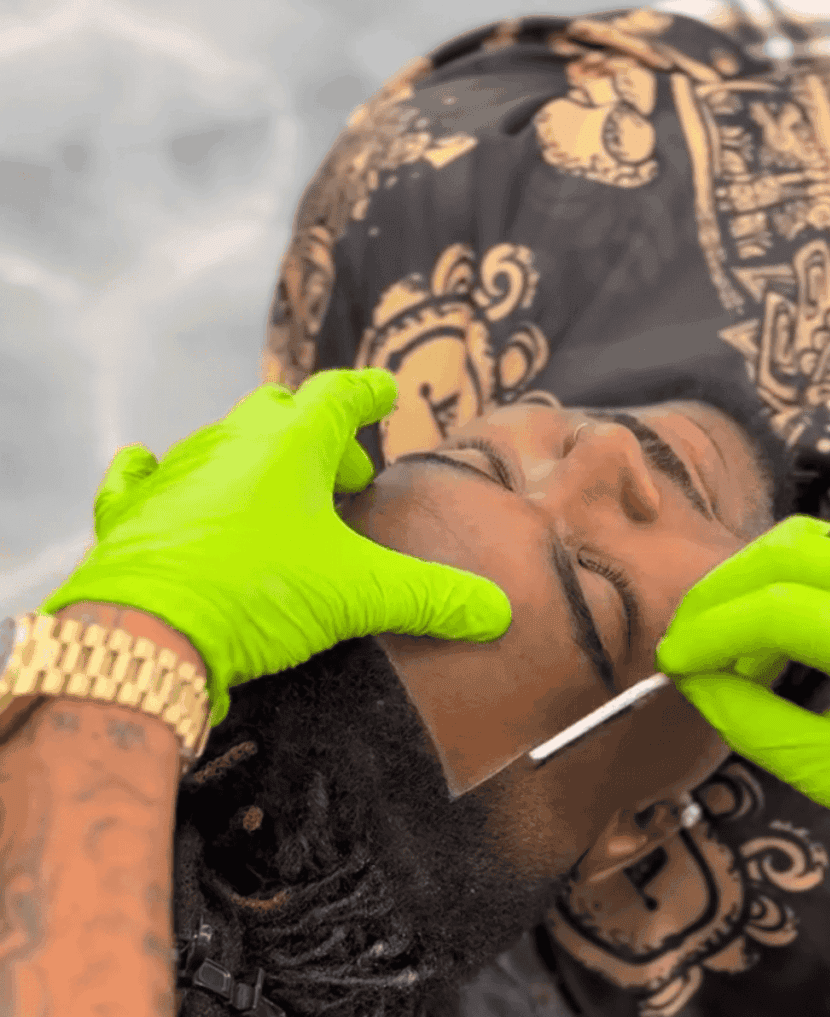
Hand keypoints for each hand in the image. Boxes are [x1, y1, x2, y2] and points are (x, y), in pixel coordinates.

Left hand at [41, 369, 511, 725]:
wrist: (148, 633)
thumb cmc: (259, 592)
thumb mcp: (360, 594)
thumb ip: (433, 598)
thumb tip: (500, 612)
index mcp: (292, 442)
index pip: (339, 395)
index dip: (367, 393)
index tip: (384, 393)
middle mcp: (232, 440)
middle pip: (281, 409)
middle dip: (319, 435)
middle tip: (345, 480)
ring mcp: (176, 471)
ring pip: (223, 439)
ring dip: (258, 457)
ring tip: (280, 497)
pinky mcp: (132, 510)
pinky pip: (145, 473)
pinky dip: (162, 471)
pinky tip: (156, 470)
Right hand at [656, 515, 829, 854]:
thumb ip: (750, 722)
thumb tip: (690, 679)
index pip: (779, 609)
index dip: (711, 632)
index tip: (671, 666)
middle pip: (783, 553)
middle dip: (715, 595)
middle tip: (683, 645)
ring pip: (797, 538)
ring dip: (741, 579)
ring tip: (722, 640)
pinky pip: (817, 551)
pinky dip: (771, 579)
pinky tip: (761, 628)